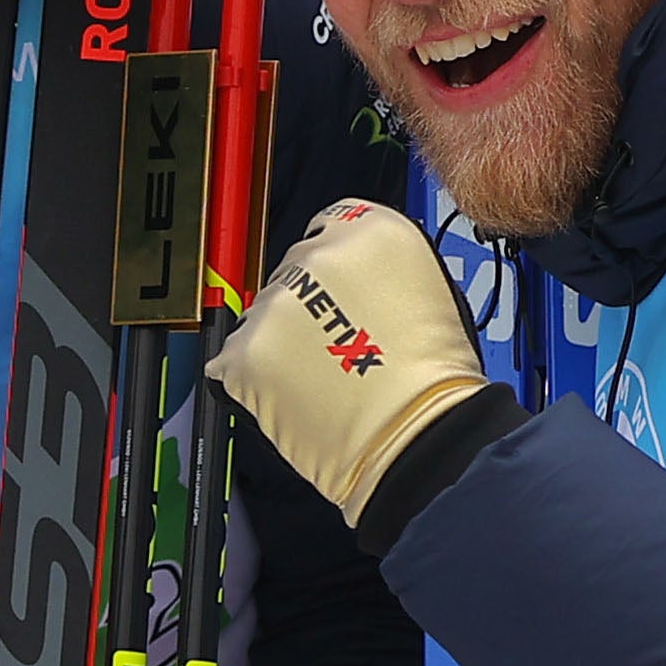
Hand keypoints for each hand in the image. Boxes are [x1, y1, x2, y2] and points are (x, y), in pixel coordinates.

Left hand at [207, 201, 503, 529]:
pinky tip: (294, 398)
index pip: (328, 231)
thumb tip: (349, 278)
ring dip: (281, 345)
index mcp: (372, 230)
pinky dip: (252, 383)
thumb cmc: (433, 378)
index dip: (335, 274)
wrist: (418, 435)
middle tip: (338, 349)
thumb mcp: (427, 289)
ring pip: (263, 319)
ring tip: (323, 380)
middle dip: (307, 310)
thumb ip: (375, 269)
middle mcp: (318, 255)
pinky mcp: (246, 349)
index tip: (339, 296)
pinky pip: (232, 363)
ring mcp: (277, 302)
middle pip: (293, 274)